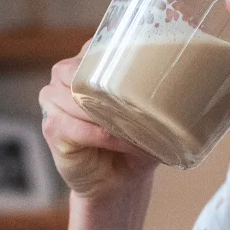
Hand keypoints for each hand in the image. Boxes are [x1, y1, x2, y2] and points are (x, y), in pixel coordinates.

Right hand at [40, 54, 157, 197]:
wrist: (117, 183)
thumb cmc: (134, 143)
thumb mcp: (148, 114)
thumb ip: (155, 93)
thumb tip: (177, 81)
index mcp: (87, 63)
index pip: (99, 46)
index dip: (120, 56)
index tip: (146, 69)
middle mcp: (64, 76)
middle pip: (82, 69)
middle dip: (111, 88)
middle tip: (139, 105)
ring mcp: (53, 100)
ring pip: (79, 97)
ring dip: (110, 115)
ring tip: (136, 131)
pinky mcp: (52, 128)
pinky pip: (77, 126)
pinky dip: (103, 136)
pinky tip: (121, 143)